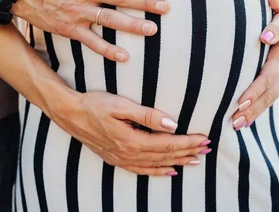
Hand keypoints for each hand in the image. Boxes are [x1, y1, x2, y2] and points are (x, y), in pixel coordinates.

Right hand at [50, 91, 210, 175]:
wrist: (70, 114)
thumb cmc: (94, 105)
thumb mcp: (121, 105)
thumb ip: (147, 115)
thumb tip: (172, 124)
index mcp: (132, 140)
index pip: (167, 143)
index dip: (188, 142)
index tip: (204, 138)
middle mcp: (128, 154)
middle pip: (165, 156)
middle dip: (188, 152)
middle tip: (207, 149)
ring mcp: (121, 159)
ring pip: (156, 165)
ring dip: (177, 162)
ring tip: (195, 161)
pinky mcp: (115, 159)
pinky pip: (141, 170)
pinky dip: (157, 172)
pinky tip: (168, 172)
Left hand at [231, 1, 278, 128]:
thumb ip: (277, 25)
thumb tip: (265, 37)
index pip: (268, 76)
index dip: (255, 90)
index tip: (241, 102)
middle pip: (269, 93)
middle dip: (252, 108)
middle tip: (234, 121)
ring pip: (270, 98)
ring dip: (254, 113)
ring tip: (237, 125)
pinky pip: (272, 96)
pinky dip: (260, 109)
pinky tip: (246, 120)